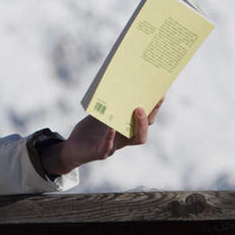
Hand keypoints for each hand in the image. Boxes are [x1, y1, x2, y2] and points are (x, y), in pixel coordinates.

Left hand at [40, 99, 163, 175]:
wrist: (73, 147)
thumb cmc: (89, 129)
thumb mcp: (99, 113)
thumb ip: (108, 103)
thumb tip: (116, 81)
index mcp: (126, 128)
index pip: (146, 120)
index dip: (154, 109)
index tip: (160, 94)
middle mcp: (124, 139)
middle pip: (144, 129)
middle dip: (148, 116)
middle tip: (145, 102)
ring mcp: (114, 146)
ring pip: (135, 139)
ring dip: (139, 125)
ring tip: (138, 110)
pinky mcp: (100, 153)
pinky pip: (108, 147)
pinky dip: (110, 137)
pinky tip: (111, 128)